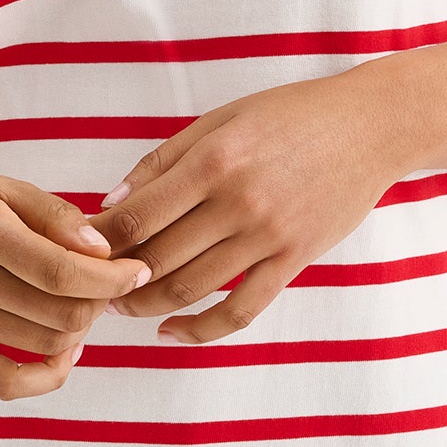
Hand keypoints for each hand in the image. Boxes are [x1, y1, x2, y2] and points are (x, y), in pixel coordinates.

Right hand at [0, 161, 150, 401]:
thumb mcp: (3, 187)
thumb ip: (55, 215)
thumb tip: (102, 250)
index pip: (60, 271)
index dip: (110, 277)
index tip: (138, 269)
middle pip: (58, 313)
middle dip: (101, 301)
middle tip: (111, 281)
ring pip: (43, 346)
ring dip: (80, 329)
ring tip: (85, 301)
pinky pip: (6, 383)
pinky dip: (47, 375)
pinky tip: (65, 348)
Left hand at [81, 71, 398, 342]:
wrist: (369, 127)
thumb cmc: (289, 115)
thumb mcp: (221, 120)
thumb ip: (164, 161)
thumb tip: (111, 204)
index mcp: (213, 159)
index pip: (138, 215)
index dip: (100, 242)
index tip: (78, 253)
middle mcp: (237, 200)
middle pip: (158, 258)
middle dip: (115, 280)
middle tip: (91, 288)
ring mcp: (268, 235)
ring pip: (192, 288)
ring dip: (147, 306)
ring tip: (122, 308)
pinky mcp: (294, 259)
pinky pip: (241, 310)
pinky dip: (200, 330)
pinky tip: (172, 331)